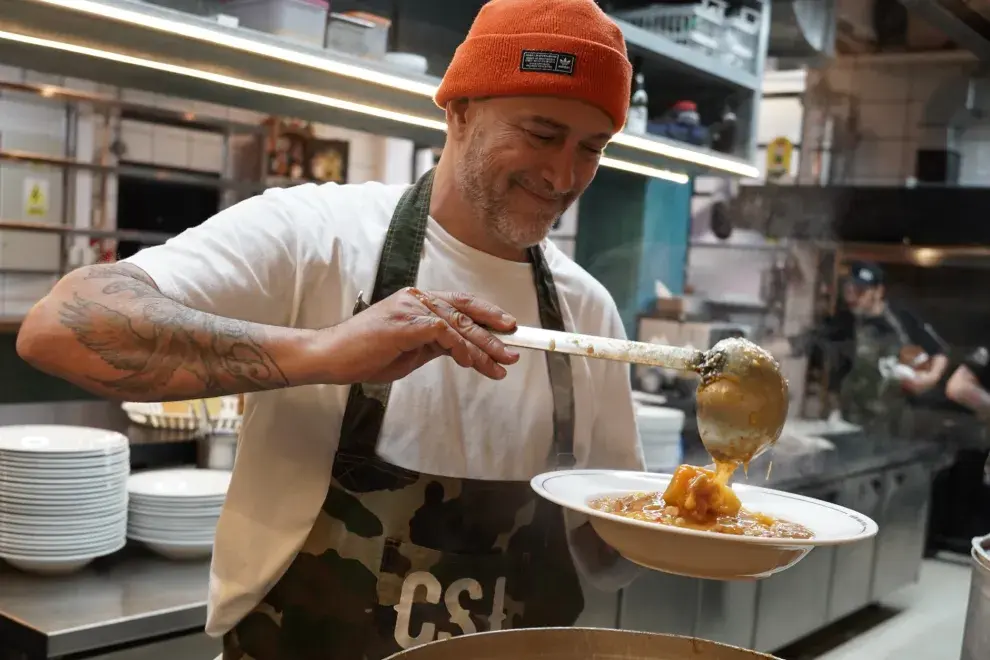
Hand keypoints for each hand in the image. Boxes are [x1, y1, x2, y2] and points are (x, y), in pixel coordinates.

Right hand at [320, 287, 520, 383]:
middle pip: (465, 312)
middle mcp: (416, 299)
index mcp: (417, 302)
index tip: (508, 329)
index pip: (460, 304)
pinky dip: (460, 348)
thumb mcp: (411, 350)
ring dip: (482, 347)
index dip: (487, 315)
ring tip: (500, 365)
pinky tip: (470, 363)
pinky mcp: (404, 324)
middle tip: (512, 351)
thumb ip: (436, 344)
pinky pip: (442, 333)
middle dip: (493, 333)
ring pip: (458, 324)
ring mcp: (410, 309)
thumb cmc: (365, 354)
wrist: (330, 357)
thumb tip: (463, 349)